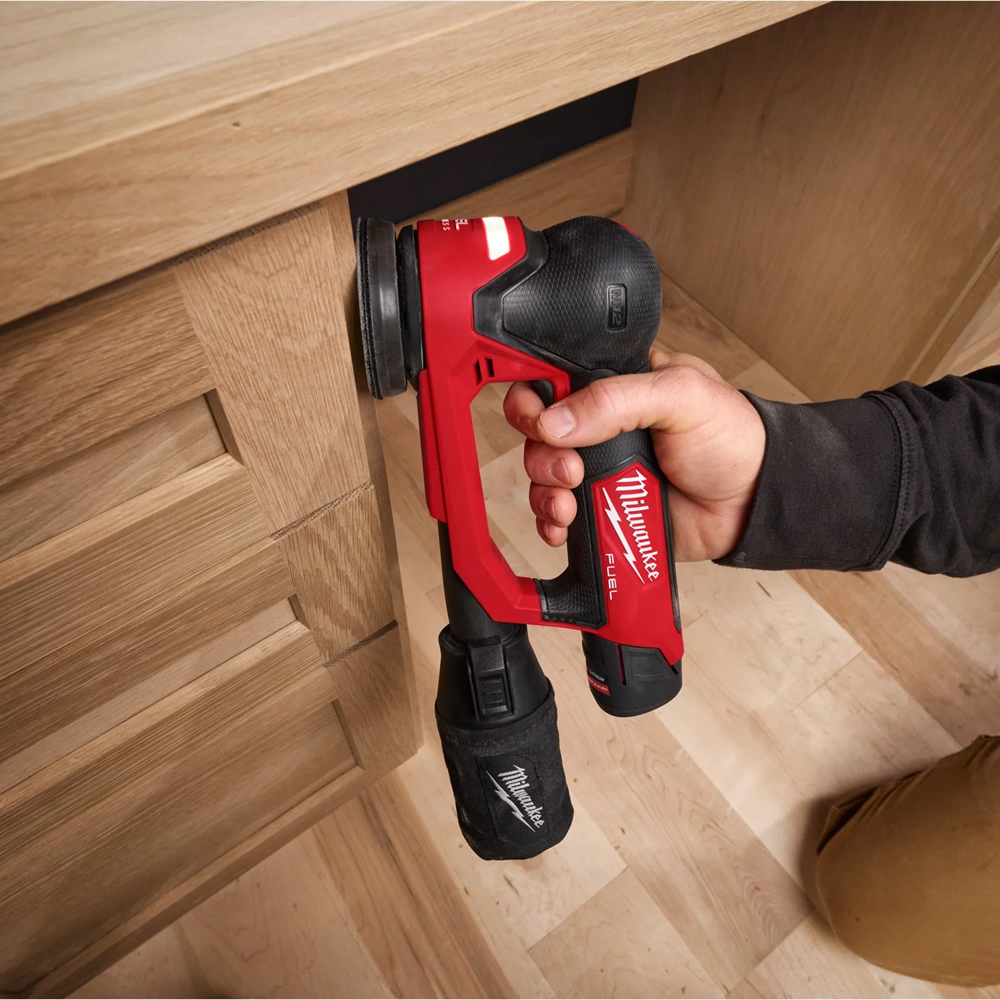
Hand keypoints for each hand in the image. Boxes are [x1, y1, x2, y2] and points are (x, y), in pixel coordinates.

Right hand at [503, 350, 765, 561]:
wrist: (752, 503)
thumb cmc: (731, 438)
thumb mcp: (679, 396)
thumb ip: (615, 399)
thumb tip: (554, 421)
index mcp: (614, 384)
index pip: (554, 380)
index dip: (533, 396)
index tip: (535, 414)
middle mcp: (599, 426)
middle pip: (537, 433)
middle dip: (542, 453)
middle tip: (571, 468)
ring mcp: (598, 469)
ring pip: (542, 477)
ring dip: (545, 491)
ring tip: (570, 501)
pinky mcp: (602, 508)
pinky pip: (558, 516)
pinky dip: (551, 522)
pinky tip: (564, 525)